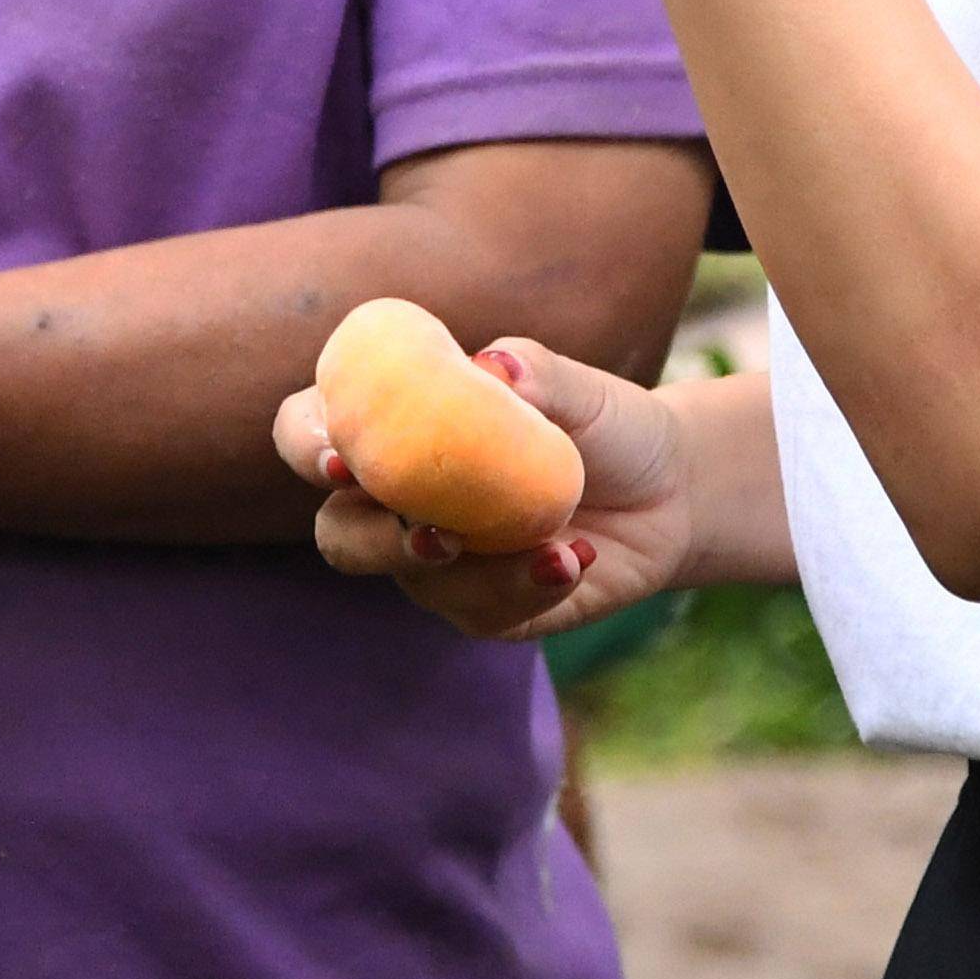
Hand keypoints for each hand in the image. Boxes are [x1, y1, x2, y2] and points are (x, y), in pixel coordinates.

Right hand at [275, 337, 703, 644]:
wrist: (670, 492)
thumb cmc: (602, 424)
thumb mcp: (578, 389)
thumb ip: (534, 373)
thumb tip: (498, 366)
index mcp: (391, 427)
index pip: (309, 430)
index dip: (309, 444)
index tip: (341, 455)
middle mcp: (395, 500)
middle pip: (335, 531)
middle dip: (368, 537)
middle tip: (428, 531)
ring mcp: (433, 562)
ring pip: (408, 581)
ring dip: (469, 568)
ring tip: (546, 542)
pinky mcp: (481, 608)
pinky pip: (480, 612)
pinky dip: (528, 586)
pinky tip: (576, 558)